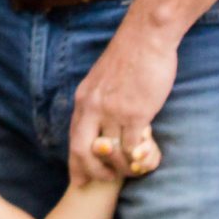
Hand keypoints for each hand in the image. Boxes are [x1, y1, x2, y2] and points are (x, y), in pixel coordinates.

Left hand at [68, 20, 178, 183]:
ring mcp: (113, 111)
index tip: (79, 179)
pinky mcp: (136, 113)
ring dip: (121, 167)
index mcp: (84, 99)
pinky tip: (145, 158)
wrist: (145, 37)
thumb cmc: (129, 57)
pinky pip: (134, 147)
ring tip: (131, 170)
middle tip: (105, 181)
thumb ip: (99, 100)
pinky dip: (139, 158)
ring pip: (111, 153)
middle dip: (91, 172)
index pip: (73, 138)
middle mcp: (93, 107)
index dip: (75, 162)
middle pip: (82, 151)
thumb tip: (101, 119)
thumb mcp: (102, 79)